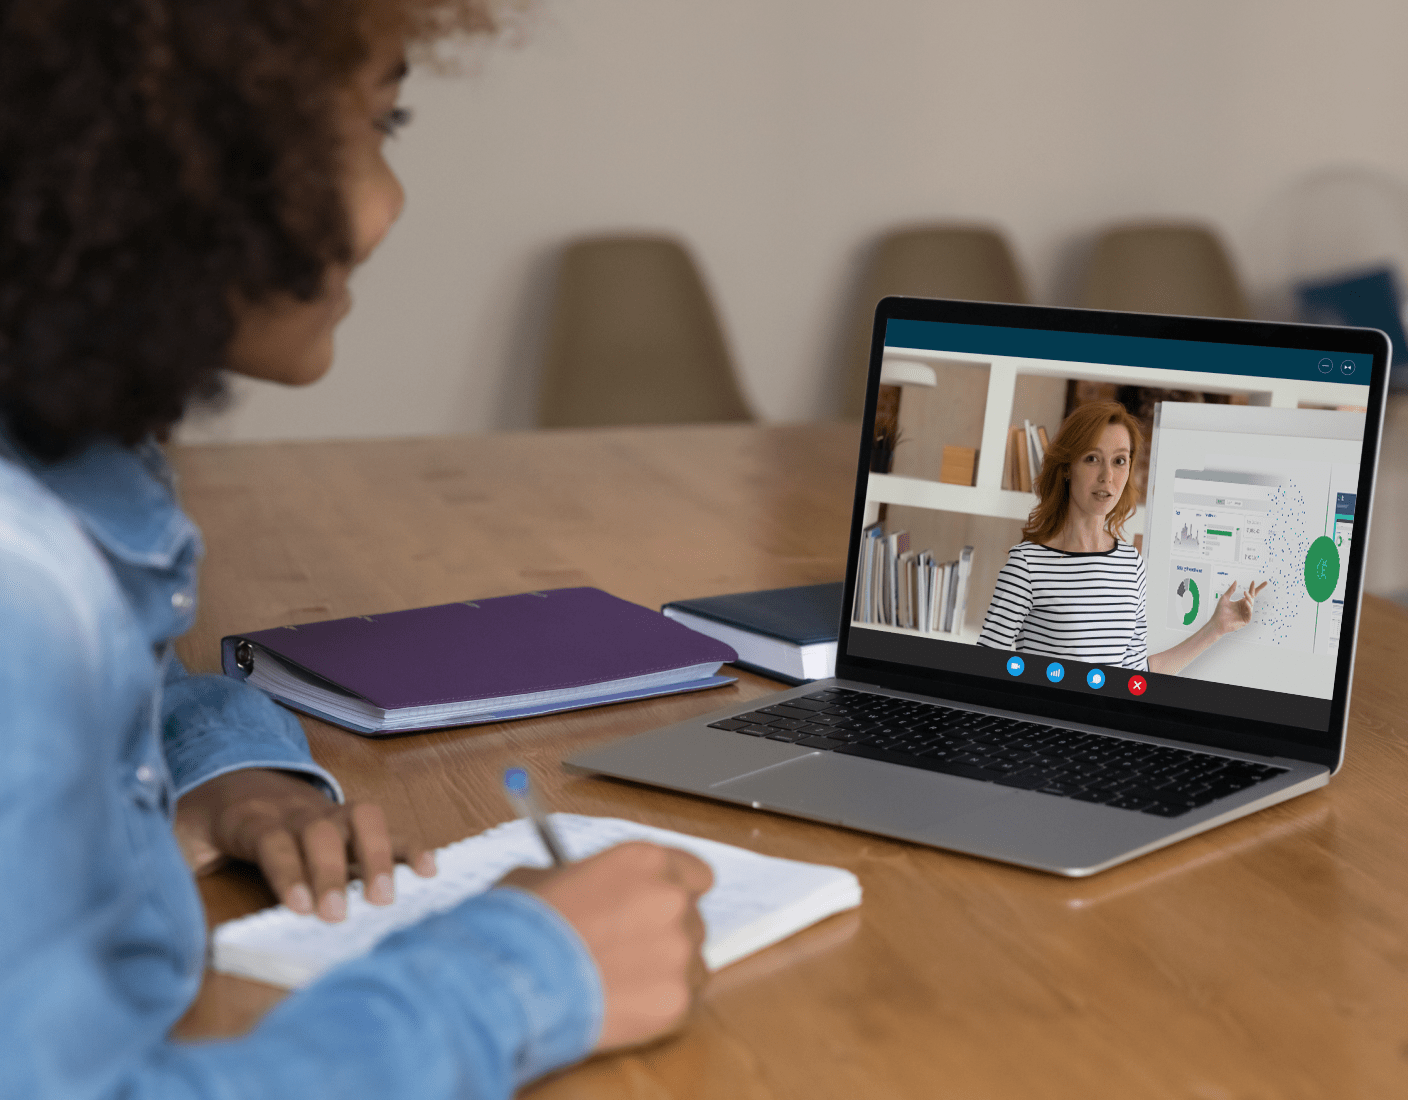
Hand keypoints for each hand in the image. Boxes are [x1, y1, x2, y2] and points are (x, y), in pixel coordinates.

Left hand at [175, 768, 434, 921]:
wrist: (228, 776)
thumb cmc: (205, 821)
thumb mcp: (176, 838)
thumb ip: (170, 864)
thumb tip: (155, 903)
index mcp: (251, 818)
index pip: (273, 840)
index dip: (288, 871)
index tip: (302, 905)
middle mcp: (296, 810)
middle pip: (321, 831)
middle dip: (333, 871)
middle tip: (340, 916)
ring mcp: (328, 811)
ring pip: (361, 818)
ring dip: (379, 855)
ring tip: (385, 897)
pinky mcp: (349, 819)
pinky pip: (385, 824)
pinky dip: (409, 845)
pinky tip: (428, 870)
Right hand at [499, 841, 712, 1051]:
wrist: (508, 982)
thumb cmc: (518, 927)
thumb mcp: (546, 877)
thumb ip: (585, 878)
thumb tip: (586, 886)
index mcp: (645, 860)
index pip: (696, 875)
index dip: (677, 893)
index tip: (658, 908)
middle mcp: (672, 898)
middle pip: (692, 919)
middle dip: (665, 935)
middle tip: (627, 952)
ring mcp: (678, 951)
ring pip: (691, 963)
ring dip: (664, 972)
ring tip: (618, 983)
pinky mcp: (675, 1000)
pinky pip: (682, 1001)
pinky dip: (658, 1006)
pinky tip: (621, 1005)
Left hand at [1210, 579, 1266, 635]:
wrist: (1217, 623)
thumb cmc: (1220, 611)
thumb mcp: (1225, 598)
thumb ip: (1231, 590)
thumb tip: (1236, 581)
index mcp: (1241, 602)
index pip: (1250, 594)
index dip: (1253, 587)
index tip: (1253, 581)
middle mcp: (1244, 607)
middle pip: (1252, 598)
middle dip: (1254, 590)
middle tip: (1251, 584)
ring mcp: (1246, 613)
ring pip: (1251, 604)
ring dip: (1249, 598)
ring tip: (1245, 594)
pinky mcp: (1246, 620)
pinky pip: (1250, 612)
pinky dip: (1248, 607)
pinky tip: (1245, 602)